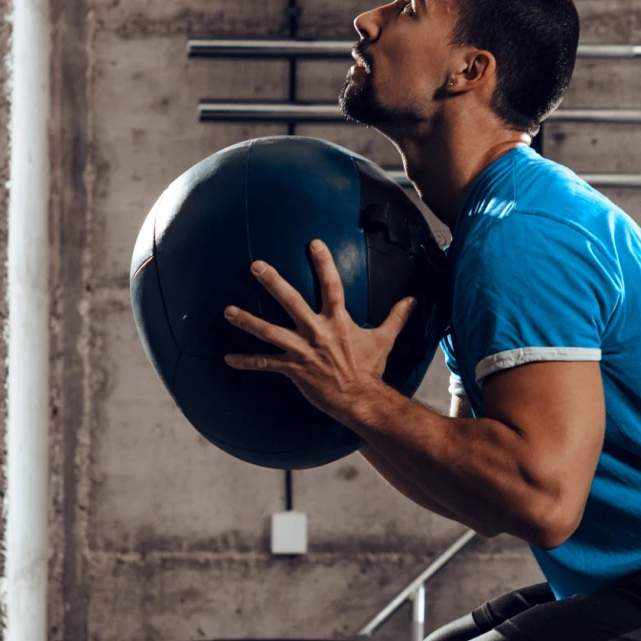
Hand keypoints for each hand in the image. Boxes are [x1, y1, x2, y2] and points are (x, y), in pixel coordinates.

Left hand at [223, 240, 416, 420]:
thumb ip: (396, 317)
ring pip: (270, 331)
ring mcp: (303, 350)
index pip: (332, 285)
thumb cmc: (370, 369)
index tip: (313, 242)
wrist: (360, 399)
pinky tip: (228, 359)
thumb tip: (413, 299)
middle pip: (291, 301)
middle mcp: (318, 331)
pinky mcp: (294, 369)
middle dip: (273, 282)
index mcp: (338, 321)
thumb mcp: (385, 340)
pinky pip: (266, 364)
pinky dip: (247, 361)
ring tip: (227, 310)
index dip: (323, 263)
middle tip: (256, 265)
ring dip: (247, 320)